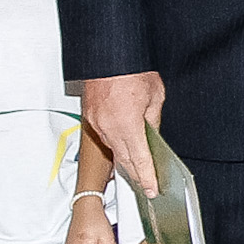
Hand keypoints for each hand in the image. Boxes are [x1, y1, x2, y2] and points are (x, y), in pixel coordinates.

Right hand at [83, 73, 166, 195]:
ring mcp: (96, 122)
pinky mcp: (89, 116)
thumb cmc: (131, 68)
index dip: (146, 177)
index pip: (139, 160)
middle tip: (146, 184)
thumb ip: (153, 119)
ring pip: (112, 147)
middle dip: (136, 174)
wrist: (108, 54)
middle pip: (124, 160)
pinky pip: (103, 135)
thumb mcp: (154, 95)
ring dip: (125, 157)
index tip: (151, 189)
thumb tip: (152, 133)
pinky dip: (114, 141)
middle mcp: (109, 127)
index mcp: (127, 124)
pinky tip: (122, 142)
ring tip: (137, 165)